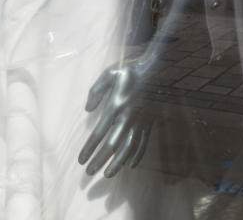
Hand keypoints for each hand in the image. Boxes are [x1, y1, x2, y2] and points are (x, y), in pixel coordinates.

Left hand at [78, 58, 153, 177]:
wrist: (160, 68)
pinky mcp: (151, 122)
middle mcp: (128, 118)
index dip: (89, 149)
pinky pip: (143, 144)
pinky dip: (136, 156)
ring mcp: (141, 122)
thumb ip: (95, 91)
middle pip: (112, 146)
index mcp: (115, 106)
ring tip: (107, 175)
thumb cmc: (131, 70)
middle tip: (89, 173)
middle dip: (100, 161)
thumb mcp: (109, 74)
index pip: (98, 134)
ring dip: (117, 164)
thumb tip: (88, 109)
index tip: (81, 160)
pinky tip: (130, 165)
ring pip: (129, 149)